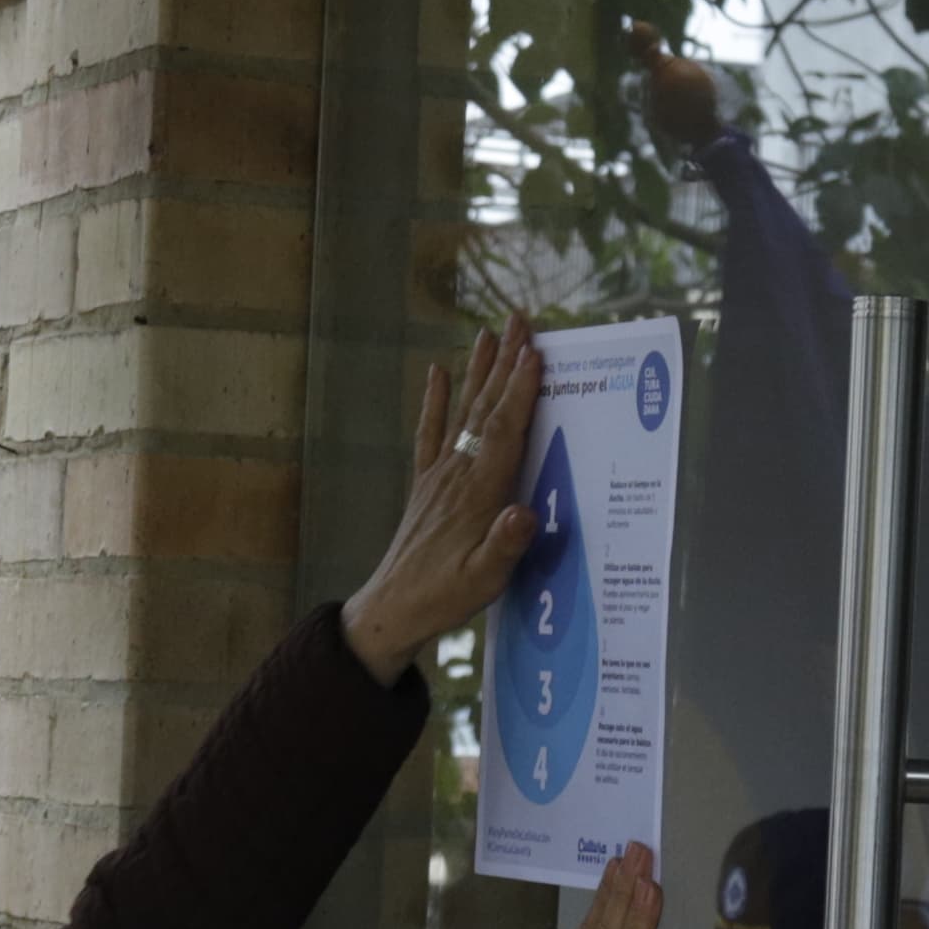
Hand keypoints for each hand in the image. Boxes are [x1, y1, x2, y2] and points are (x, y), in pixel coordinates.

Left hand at [342, 317, 549, 680]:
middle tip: (520, 320)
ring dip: (478, 370)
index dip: (521, 390)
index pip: (505, 430)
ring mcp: (438, 475)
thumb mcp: (485, 580)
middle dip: (505, 362)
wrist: (393, 608)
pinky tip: (437, 373)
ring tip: (489, 332)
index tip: (535, 351)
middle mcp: (457, 474)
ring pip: (463, 411)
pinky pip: (430, 433)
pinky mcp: (426, 484)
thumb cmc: (446, 596)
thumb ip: (505, 546)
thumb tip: (525, 514)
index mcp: (478, 493)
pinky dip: (435, 401)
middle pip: (486, 408)